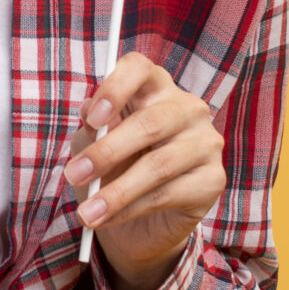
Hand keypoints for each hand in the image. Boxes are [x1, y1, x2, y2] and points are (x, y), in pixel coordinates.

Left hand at [63, 53, 225, 289]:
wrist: (141, 219)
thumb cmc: (116, 169)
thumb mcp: (94, 146)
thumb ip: (93, 129)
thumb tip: (89, 115)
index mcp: (155, 88)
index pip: (139, 69)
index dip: (115, 89)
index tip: (91, 118)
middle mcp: (187, 108)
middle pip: (149, 123)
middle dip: (106, 153)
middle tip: (74, 175)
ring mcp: (206, 142)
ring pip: (158, 165)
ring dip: (116, 192)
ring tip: (87, 213)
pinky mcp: (213, 179)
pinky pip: (168, 194)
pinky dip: (131, 209)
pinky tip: (108, 219)